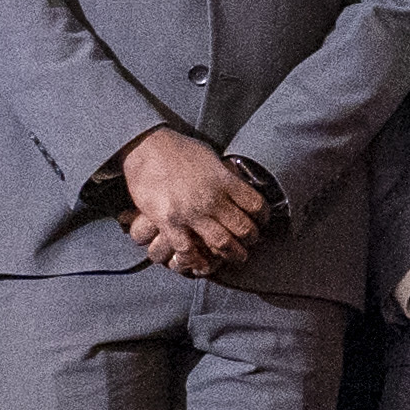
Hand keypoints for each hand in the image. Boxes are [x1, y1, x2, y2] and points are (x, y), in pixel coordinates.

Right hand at [114, 129, 261, 277]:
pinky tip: (200, 261)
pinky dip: (196, 259)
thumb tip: (239, 185)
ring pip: (221, 243)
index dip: (263, 217)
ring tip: (233, 257)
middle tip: (250, 243)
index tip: (261, 221)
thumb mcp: (211, 157)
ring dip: (231, 254)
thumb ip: (225, 176)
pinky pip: (187, 250)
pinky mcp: (169, 222)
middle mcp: (211, 198)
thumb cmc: (179, 150)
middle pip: (243, 228)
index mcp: (224, 180)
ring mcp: (190, 212)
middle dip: (250, 239)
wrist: (146, 147)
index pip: (255, 205)